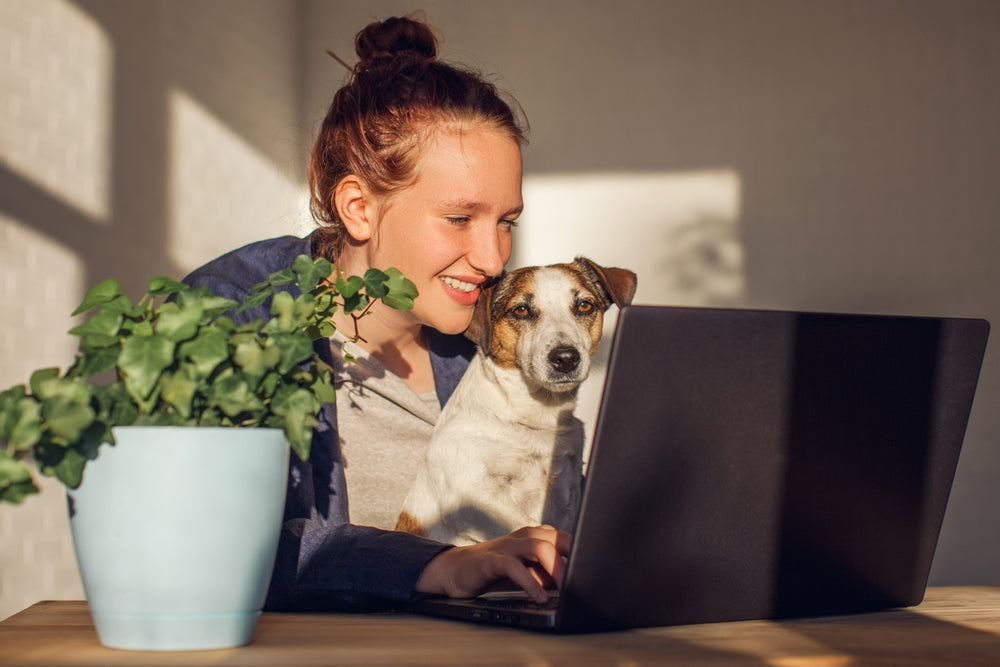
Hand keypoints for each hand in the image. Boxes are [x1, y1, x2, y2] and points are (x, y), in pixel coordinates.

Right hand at [414, 525, 570, 603]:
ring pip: (536, 546)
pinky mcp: (490, 560)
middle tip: (582, 579)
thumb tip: (573, 583)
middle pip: (554, 538)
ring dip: (554, 565)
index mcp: (534, 536)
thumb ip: (548, 574)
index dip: (581, 550)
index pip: (565, 538)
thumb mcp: (527, 572)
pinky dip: (528, 581)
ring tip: (564, 586)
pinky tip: (538, 596)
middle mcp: (522, 537)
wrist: (455, 569)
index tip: (596, 566)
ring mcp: (506, 546)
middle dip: (572, 557)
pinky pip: (512, 566)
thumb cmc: (495, 571)